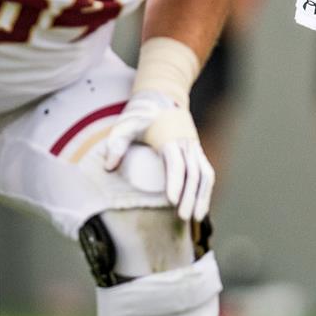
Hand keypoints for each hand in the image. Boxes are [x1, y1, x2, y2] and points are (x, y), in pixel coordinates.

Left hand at [97, 90, 214, 221]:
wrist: (163, 97)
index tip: (173, 201)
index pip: (176, 164)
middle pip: (194, 173)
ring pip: (205, 174)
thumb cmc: (142, 115)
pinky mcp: (197, 151)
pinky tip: (202, 205)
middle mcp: (186, 144)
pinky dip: (206, 189)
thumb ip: (116, 145)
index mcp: (170, 138)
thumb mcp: (125, 126)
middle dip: (191, 197)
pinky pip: (207, 171)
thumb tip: (109, 167)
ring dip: (203, 196)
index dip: (175, 183)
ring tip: (198, 218)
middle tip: (184, 218)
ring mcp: (194, 147)